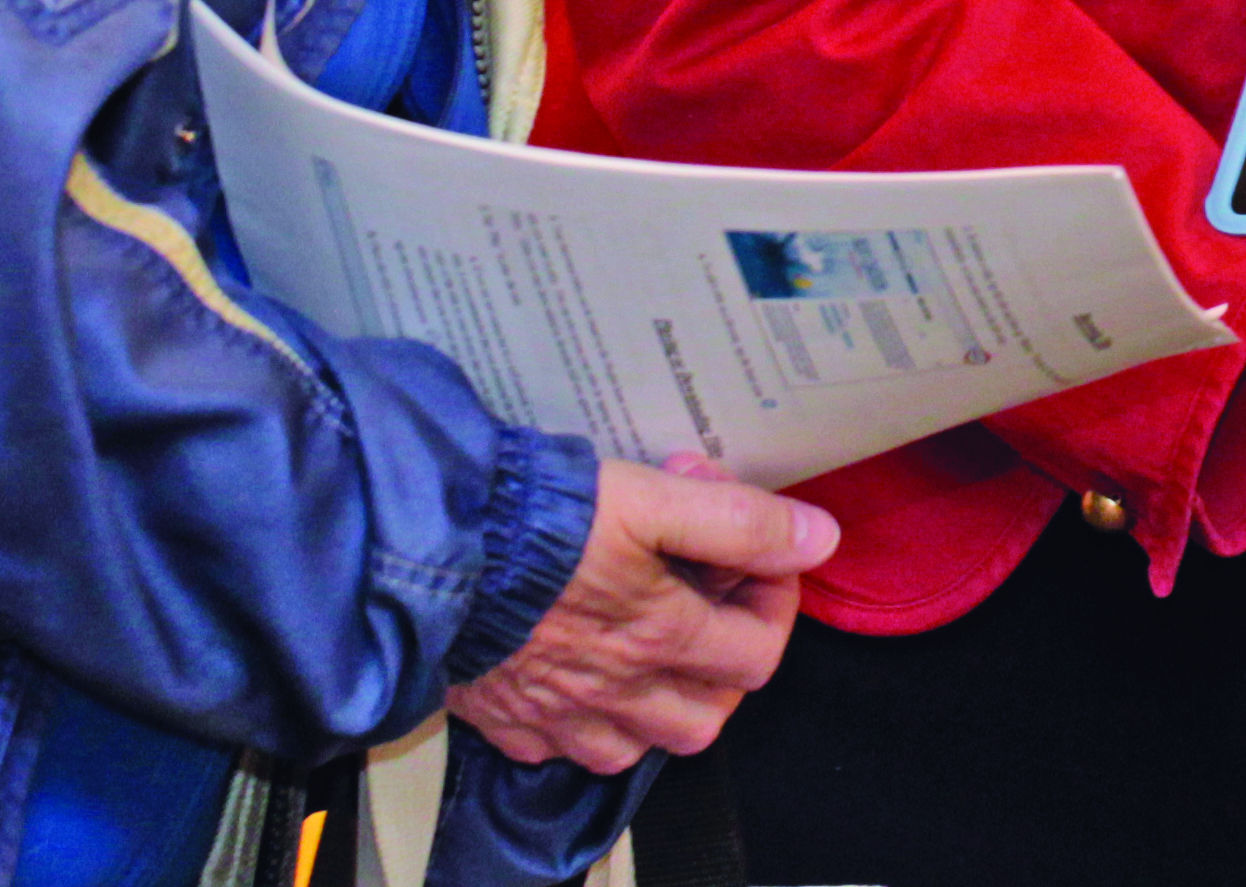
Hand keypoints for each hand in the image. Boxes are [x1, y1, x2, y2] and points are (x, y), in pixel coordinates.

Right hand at [447, 454, 831, 771]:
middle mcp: (617, 691)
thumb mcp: (651, 499)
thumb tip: (817, 538)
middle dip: (725, 663)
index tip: (760, 561)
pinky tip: (581, 670)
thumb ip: (738, 521)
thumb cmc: (537, 522)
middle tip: (711, 605)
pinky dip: (587, 720)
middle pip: (707, 713)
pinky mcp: (508, 720)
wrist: (428, 552)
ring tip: (653, 645)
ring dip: (661, 701)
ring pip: (639, 743)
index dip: (776, 602)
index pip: (760, 651)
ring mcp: (560, 715)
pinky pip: (565, 745)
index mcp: (661, 639)